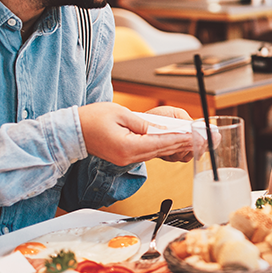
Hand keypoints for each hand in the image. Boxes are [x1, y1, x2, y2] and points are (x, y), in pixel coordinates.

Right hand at [78, 103, 192, 166]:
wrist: (72, 132)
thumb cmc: (91, 119)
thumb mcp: (119, 113)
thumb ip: (141, 122)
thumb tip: (157, 128)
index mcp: (128, 147)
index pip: (160, 143)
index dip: (179, 139)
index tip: (194, 136)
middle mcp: (128, 157)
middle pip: (161, 150)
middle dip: (181, 145)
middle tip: (199, 140)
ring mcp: (126, 159)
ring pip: (156, 153)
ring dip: (174, 147)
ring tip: (191, 141)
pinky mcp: (124, 157)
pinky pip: (148, 152)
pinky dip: (162, 147)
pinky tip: (173, 143)